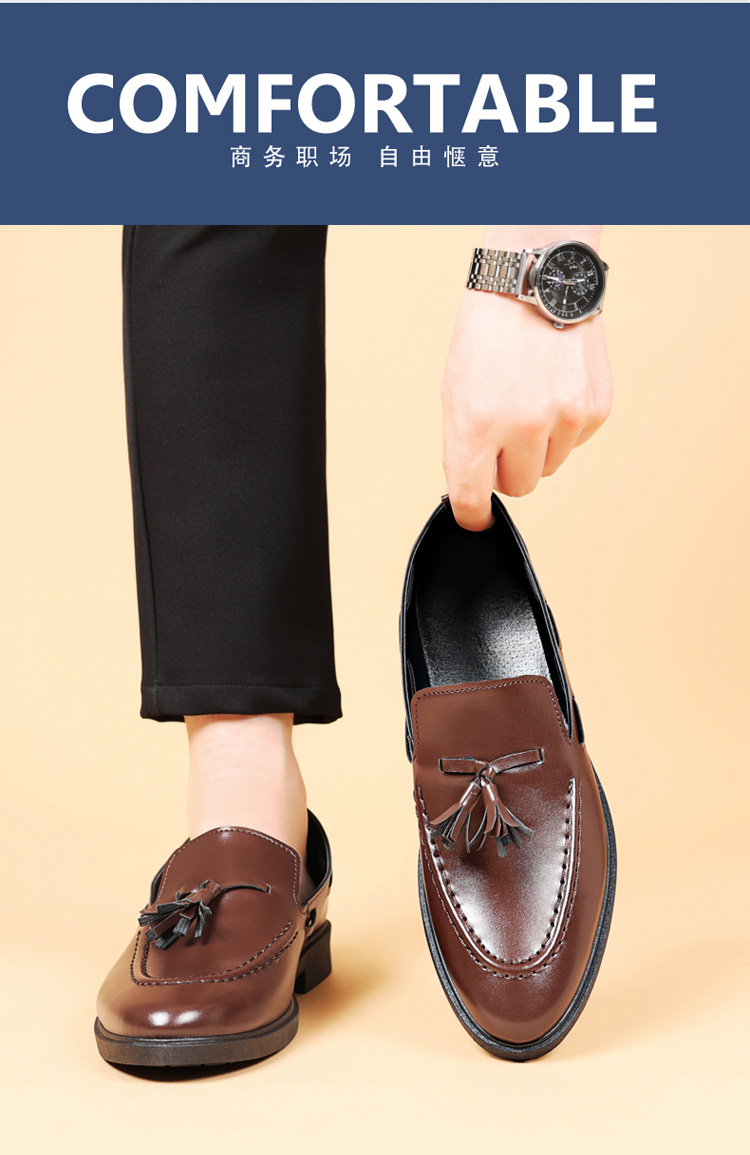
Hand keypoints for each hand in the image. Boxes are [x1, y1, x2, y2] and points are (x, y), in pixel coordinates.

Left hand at [441, 275, 612, 531]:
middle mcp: (524, 426)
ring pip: (550, 467)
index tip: (474, 516)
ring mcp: (565, 418)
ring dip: (537, 447)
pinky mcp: (595, 410)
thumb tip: (469, 492)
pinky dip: (563, 426)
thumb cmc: (487, 335)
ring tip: (528, 401)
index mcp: (477, 424)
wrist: (534, 286)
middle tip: (502, 432)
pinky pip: (575, 442)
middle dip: (507, 468)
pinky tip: (553, 390)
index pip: (473, 499)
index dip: (472, 514)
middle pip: (518, 487)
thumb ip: (461, 448)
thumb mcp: (455, 392)